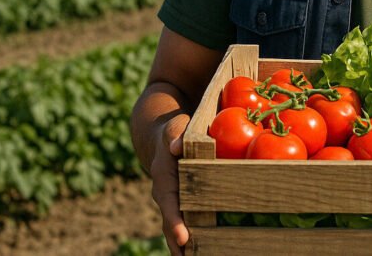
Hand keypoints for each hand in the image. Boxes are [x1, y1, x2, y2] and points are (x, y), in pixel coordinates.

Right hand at [150, 114, 190, 255]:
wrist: (167, 138)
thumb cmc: (175, 130)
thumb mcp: (174, 127)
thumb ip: (174, 134)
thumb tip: (175, 146)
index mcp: (164, 177)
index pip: (168, 202)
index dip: (175, 221)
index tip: (183, 238)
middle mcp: (166, 194)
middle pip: (171, 222)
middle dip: (177, 242)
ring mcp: (174, 201)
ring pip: (177, 226)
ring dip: (184, 246)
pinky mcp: (183, 204)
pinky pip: (186, 221)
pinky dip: (193, 237)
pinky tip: (208, 250)